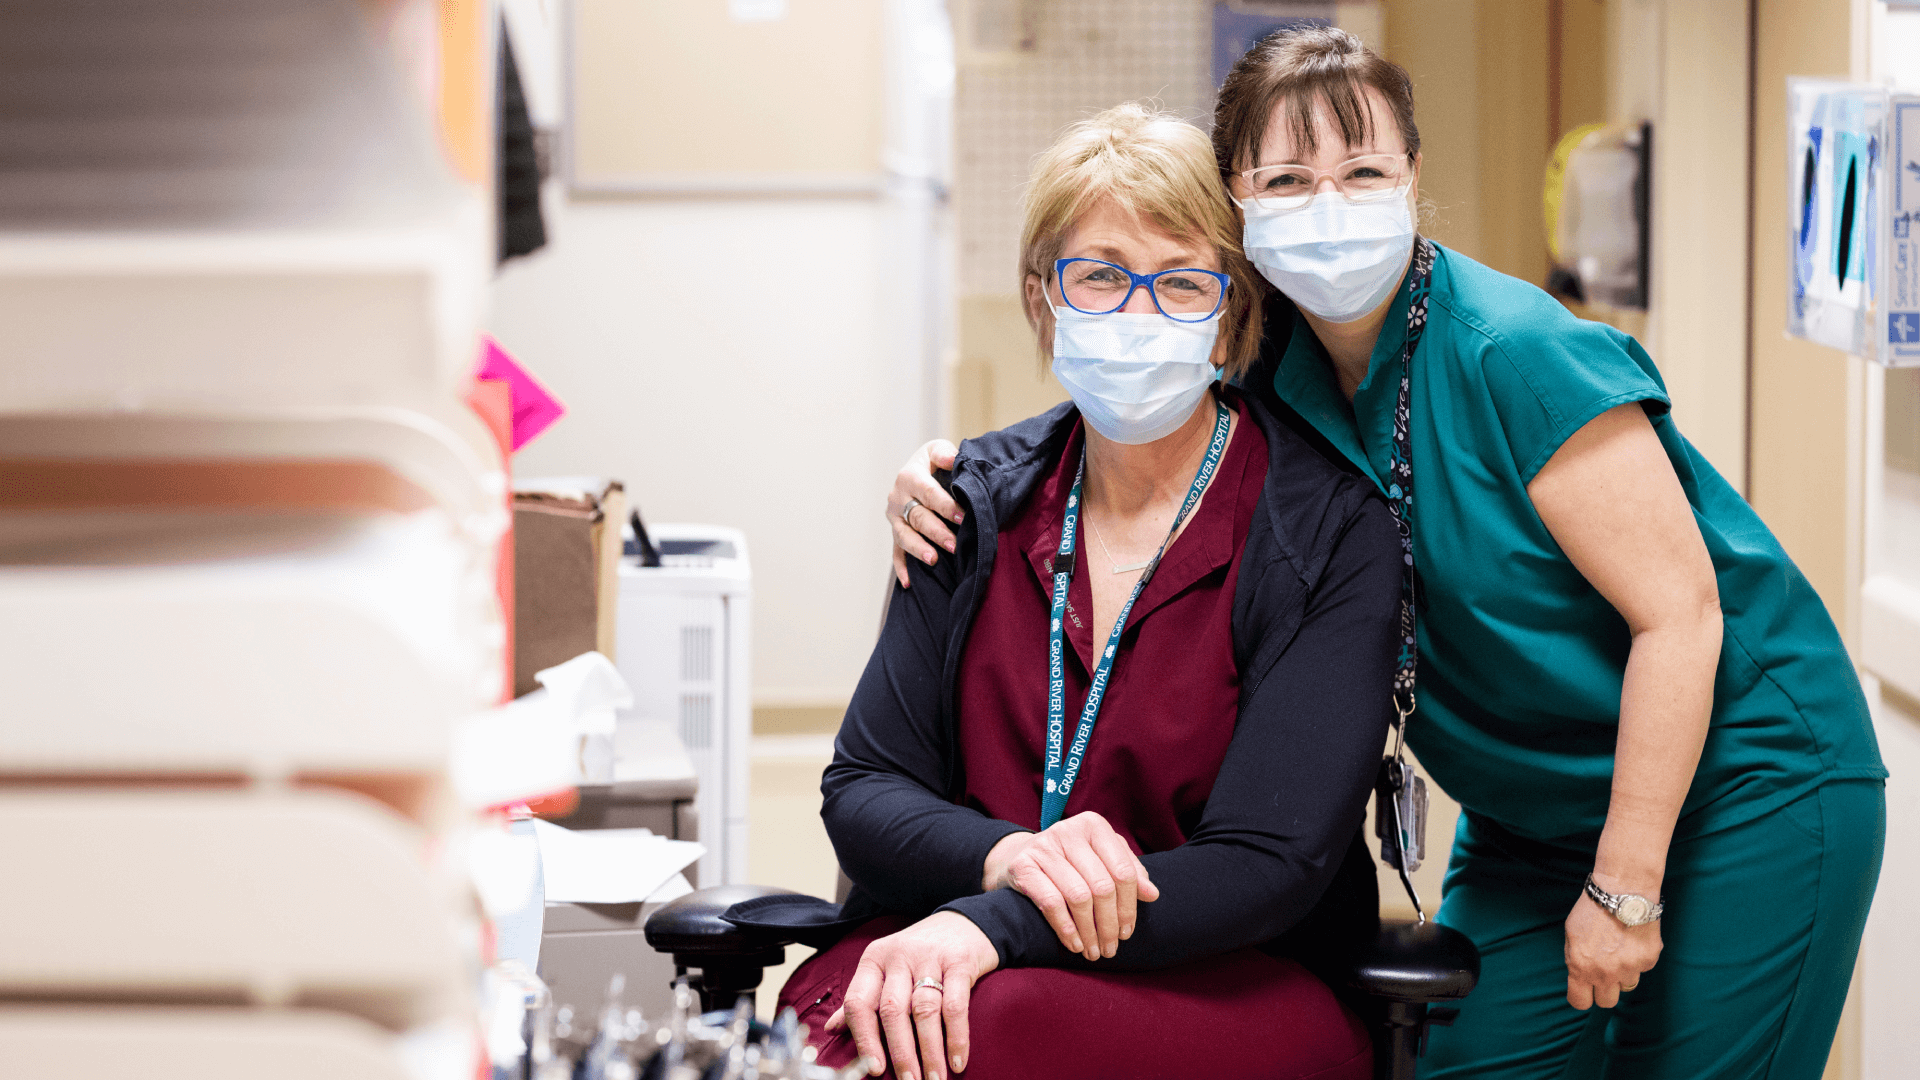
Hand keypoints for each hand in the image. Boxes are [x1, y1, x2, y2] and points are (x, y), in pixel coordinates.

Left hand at [825, 911, 997, 1079]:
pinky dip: (957, 1036)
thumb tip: (831, 1028)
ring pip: (924, 1010)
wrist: (964, 923)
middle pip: (892, 1010)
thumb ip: (862, 999)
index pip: (858, 1002)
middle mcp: (898, 956)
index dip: (864, 1039)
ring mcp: (929, 957)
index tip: (875, 1069)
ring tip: (934, 1078)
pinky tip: (957, 1059)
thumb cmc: (920, 953)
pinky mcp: (959, 961)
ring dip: (930, 1051)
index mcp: (874, 960)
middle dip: (901, 1053)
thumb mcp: (886, 969)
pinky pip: (955, 1004)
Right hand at [889, 439, 961, 586]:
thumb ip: (944, 453)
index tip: (963, 517)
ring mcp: (895, 518)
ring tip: (933, 560)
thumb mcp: (936, 450)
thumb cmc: (932, 463)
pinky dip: (901, 567)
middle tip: (954, 544)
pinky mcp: (895, 532)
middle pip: (918, 517)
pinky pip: (896, 552)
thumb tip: (953, 458)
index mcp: (909, 476)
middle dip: (936, 532)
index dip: (946, 506)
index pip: (928, 493)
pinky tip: (908, 583)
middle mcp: (898, 498)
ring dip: (918, 549)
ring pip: (904, 536)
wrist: (916, 472)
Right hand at [981, 811, 1159, 960]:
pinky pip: (1051, 902)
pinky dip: (1066, 928)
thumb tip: (1152, 894)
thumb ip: (1128, 872)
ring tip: (1093, 951)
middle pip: (1102, 886)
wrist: (1019, 857)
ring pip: (1078, 896)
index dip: (1129, 906)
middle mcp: (1068, 830)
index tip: (1127, 932)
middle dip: (1109, 924)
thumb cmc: (1070, 861)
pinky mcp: (1022, 866)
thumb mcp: (1101, 859)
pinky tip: (1075, 944)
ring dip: (1089, 931)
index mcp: (1094, 825)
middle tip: (1110, 948)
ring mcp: (1043, 847)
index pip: (1123, 871)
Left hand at [1563, 885, 1660, 1009]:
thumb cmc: (1592, 909)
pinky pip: (1642, 970)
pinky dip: (1638, 959)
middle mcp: (1606, 974)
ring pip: (1627, 985)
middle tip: (1604, 972)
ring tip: (1619, 949)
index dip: (1581, 997)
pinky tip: (1632, 939)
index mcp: (1581, 968)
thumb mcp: (1571, 934)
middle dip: (1604, 990)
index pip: (1580, 1002)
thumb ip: (1575, 959)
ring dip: (1623, 974)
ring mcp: (1629, 969)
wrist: (1623, 891)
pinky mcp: (1649, 961)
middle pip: (1607, 1002)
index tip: (1584, 991)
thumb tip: (1580, 975)